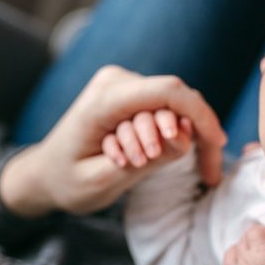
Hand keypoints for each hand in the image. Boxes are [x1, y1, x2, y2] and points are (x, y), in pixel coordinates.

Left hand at [0, 65, 227, 216]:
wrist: (45, 173)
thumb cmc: (67, 181)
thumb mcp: (103, 181)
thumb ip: (147, 159)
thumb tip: (187, 137)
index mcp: (104, 99)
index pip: (168, 93)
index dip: (200, 115)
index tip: (218, 143)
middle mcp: (117, 82)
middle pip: (176, 101)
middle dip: (188, 138)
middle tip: (197, 176)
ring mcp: (125, 86)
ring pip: (174, 108)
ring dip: (170, 142)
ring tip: (133, 165)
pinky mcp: (132, 96)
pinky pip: (166, 112)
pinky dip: (169, 138)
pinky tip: (144, 158)